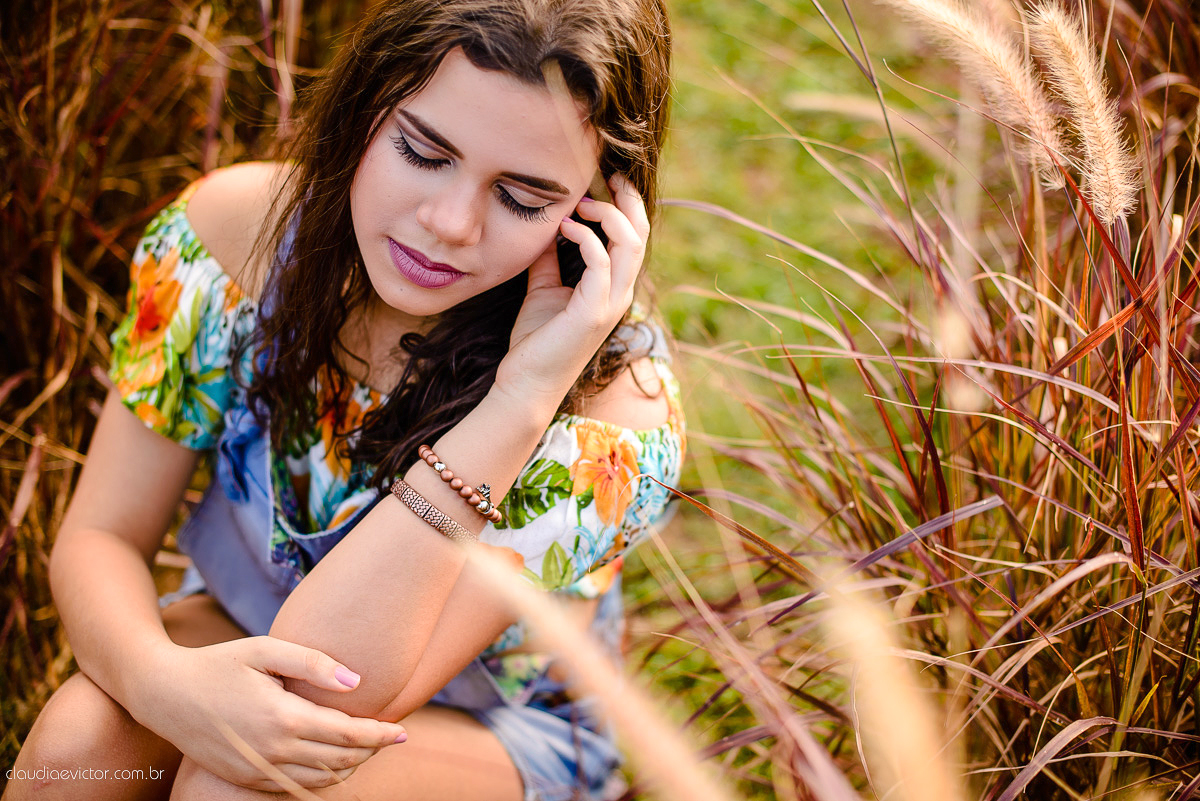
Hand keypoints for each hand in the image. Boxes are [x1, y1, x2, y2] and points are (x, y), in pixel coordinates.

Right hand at [130, 636, 408, 790]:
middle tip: (389, 736)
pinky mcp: (245, 778)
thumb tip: (356, 682)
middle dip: (370, 750)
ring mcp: (258, 769)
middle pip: (340, 760)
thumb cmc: (218, 663)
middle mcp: (273, 751)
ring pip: (320, 780)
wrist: (163, 693)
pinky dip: (321, 778)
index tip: (402, 731)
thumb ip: (313, 663)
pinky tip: (332, 761)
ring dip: (349, 766)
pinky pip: (295, 788)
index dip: (380, 735)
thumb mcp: (265, 650)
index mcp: (284, 718)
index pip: (347, 735)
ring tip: (366, 747)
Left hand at [496, 173, 649, 402]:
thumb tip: (546, 225)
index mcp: (613, 286)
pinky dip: (586, 237)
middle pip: (641, 234)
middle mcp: (620, 293)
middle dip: (627, 200)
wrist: (526, 382)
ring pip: (631, 245)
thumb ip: (550, 258)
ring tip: (581, 201)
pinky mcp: (593, 313)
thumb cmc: (536, 339)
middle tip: (605, 174)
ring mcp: (611, 304)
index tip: (603, 178)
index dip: (625, 204)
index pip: (634, 236)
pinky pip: (601, 263)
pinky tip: (564, 226)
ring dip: (608, 215)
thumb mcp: (543, 287)